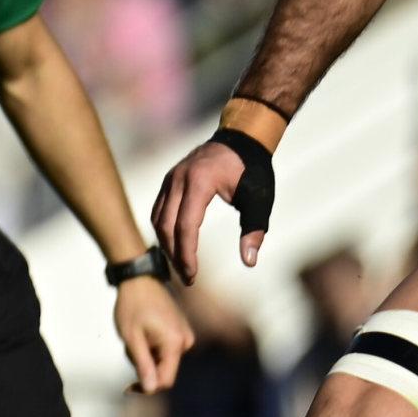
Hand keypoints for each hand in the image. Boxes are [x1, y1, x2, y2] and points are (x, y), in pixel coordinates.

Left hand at [112, 274, 193, 393]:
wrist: (140, 279)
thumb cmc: (133, 306)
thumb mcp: (132, 338)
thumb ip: (142, 364)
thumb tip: (150, 389)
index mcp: (174, 343)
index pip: (165, 380)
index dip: (147, 388)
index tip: (127, 388)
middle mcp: (185, 341)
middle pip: (164, 371)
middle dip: (144, 367)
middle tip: (129, 348)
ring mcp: (185, 336)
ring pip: (163, 361)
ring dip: (146, 357)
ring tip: (135, 336)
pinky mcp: (181, 332)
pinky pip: (165, 351)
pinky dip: (151, 348)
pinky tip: (142, 334)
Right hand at [153, 138, 258, 281]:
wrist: (242, 139)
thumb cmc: (253, 170)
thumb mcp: (259, 200)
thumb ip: (253, 230)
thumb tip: (249, 261)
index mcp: (200, 182)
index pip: (186, 226)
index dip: (187, 254)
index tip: (192, 276)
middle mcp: (179, 179)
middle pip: (166, 225)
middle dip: (174, 255)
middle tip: (187, 278)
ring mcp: (171, 178)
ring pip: (158, 219)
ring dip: (167, 245)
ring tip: (181, 265)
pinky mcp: (169, 180)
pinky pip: (158, 210)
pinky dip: (164, 230)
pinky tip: (175, 245)